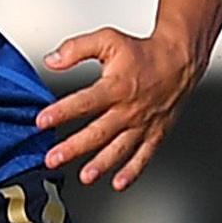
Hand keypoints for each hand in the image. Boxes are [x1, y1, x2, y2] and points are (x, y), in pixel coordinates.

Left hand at [35, 26, 202, 189]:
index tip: (42, 121)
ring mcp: (143, 124)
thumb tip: (52, 60)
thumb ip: (77, 49)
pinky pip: (144, 156)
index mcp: (116, 86)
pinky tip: (119, 182)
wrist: (179, 61)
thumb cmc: (143, 53)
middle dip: (73, 147)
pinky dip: (132, 171)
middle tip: (53, 158)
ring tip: (85, 176)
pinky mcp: (155, 133)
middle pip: (98, 132)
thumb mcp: (107, 40)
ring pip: (120, 148)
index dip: (61, 111)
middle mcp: (129, 109)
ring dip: (101, 164)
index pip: (84, 101)